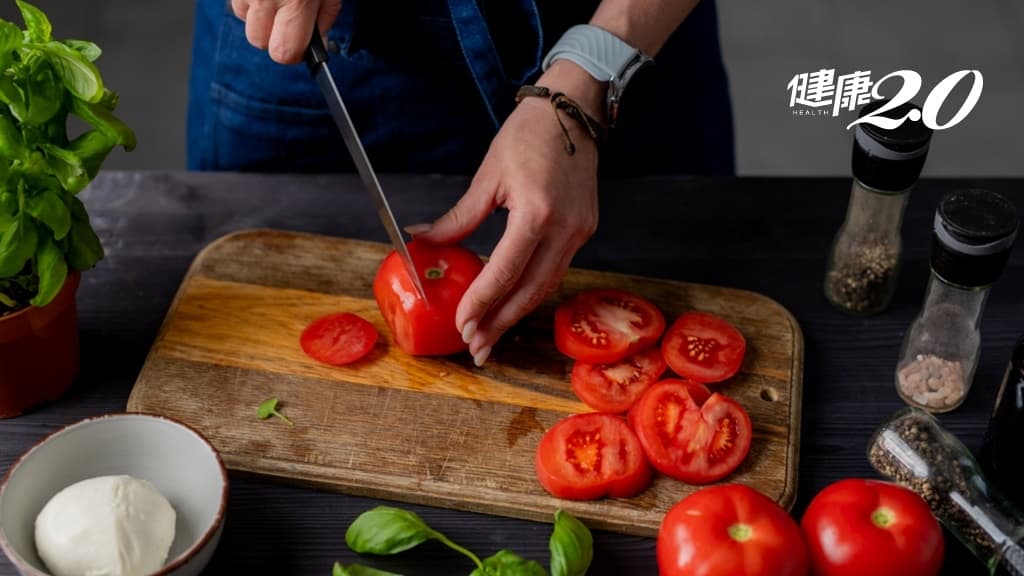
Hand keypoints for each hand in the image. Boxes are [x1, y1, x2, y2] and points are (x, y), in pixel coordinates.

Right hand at [231, 0, 341, 63]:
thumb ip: (325, 17)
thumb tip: (318, 43)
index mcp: (296, 1)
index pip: (284, 52)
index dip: (294, 53)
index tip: (301, 46)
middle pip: (258, 41)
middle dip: (273, 35)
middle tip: (288, 18)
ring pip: (244, 19)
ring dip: (259, 15)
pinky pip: (238, 1)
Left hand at [412, 62, 603, 365]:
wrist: (573, 111)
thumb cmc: (529, 134)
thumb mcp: (487, 176)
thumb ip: (459, 217)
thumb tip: (424, 239)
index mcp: (537, 213)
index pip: (506, 271)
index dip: (482, 302)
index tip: (463, 324)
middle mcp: (564, 228)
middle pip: (531, 291)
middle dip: (501, 322)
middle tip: (476, 346)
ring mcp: (579, 231)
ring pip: (547, 286)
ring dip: (517, 313)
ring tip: (491, 334)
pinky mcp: (584, 230)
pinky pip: (556, 270)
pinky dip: (532, 291)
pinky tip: (512, 303)